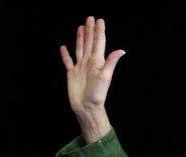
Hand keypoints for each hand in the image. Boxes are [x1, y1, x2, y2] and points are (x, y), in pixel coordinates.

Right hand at [59, 16, 125, 142]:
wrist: (87, 107)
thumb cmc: (97, 94)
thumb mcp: (106, 77)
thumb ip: (111, 62)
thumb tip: (122, 51)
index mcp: (97, 62)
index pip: (99, 43)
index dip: (99, 31)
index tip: (99, 20)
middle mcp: (89, 63)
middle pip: (89, 42)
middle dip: (90, 30)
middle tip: (90, 18)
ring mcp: (80, 68)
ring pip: (80, 49)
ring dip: (81, 38)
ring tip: (81, 27)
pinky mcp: (72, 74)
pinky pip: (67, 61)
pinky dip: (65, 54)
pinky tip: (63, 47)